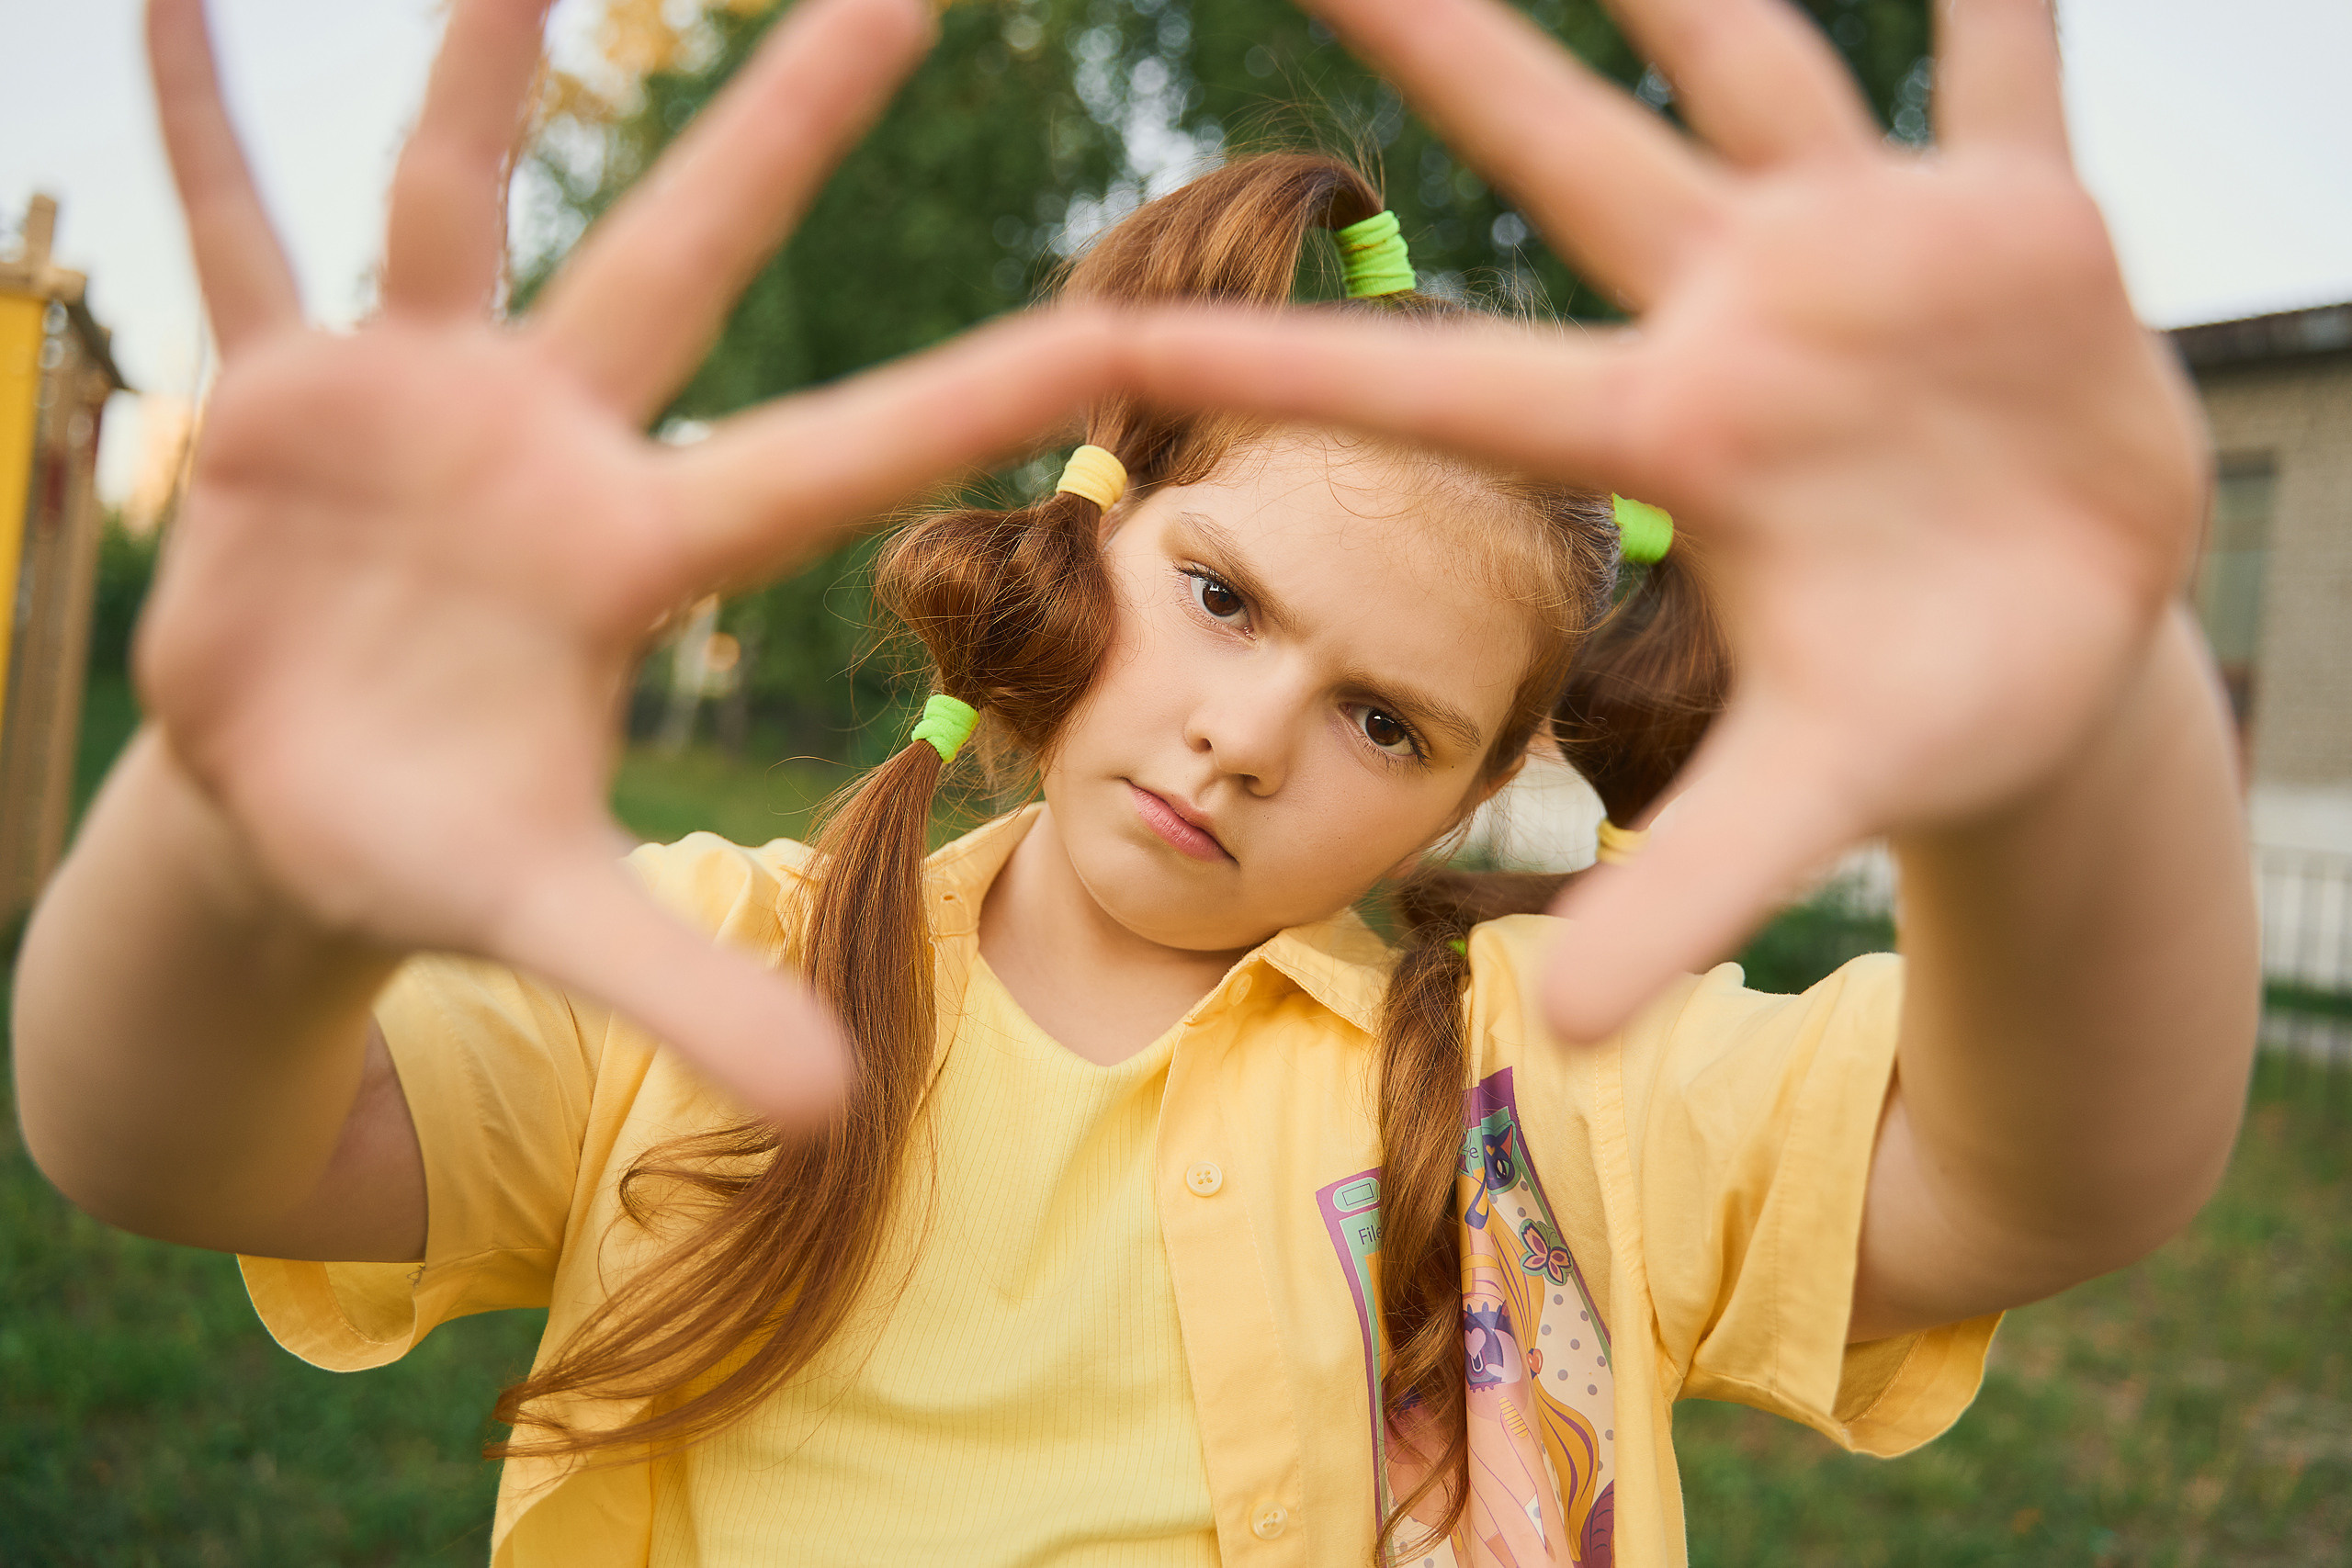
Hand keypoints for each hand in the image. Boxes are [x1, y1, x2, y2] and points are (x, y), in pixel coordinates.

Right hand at [140, 0, 1109, 1118]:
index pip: (833, 460)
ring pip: (458, 193)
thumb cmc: (437, 855)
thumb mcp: (548, 923)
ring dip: (491, 56)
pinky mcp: (274, 403)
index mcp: (634, 555)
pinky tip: (154, 2)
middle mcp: (546, 444)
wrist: (295, 819)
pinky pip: (231, 235)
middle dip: (785, 124)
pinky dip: (192, 125)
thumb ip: (682, 989)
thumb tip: (839, 1113)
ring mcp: (413, 402)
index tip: (1117, 327)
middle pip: (688, 257)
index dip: (971, 404)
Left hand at [1120, 0, 2210, 1038]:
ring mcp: (1869, 252)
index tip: (1125, 303)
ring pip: (1754, 56)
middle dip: (1436, 27)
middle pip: (1557, 146)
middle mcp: (1743, 316)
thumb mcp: (1802, 809)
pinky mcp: (2017, 220)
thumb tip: (1565, 1033)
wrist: (2056, 655)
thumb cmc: (1909, 720)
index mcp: (1671, 439)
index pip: (1448, 387)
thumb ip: (1687, 900)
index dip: (1290, 355)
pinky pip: (2011, 63)